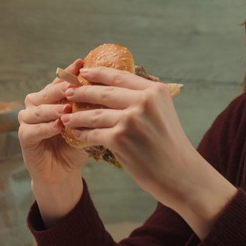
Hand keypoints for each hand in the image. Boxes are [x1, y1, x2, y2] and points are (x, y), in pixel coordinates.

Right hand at [18, 60, 87, 225]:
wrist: (64, 172)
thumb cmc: (78, 144)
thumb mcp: (88, 123)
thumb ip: (94, 107)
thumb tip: (116, 89)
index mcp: (52, 98)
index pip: (61, 80)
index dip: (70, 72)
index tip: (82, 63)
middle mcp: (37, 104)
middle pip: (47, 92)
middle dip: (61, 88)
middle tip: (73, 85)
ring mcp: (28, 120)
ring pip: (38, 109)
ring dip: (53, 108)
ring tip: (67, 109)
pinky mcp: (24, 137)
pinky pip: (33, 129)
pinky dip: (46, 127)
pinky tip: (59, 126)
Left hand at [60, 66, 235, 237]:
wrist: (180, 173)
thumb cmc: (170, 145)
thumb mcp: (163, 113)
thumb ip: (144, 98)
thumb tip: (116, 86)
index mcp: (155, 91)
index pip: (120, 76)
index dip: (98, 73)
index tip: (84, 72)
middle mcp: (144, 102)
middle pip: (103, 92)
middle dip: (82, 92)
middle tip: (68, 92)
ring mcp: (131, 120)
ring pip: (94, 113)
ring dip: (77, 115)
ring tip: (66, 116)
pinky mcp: (120, 139)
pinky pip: (93, 133)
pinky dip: (82, 133)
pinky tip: (75, 133)